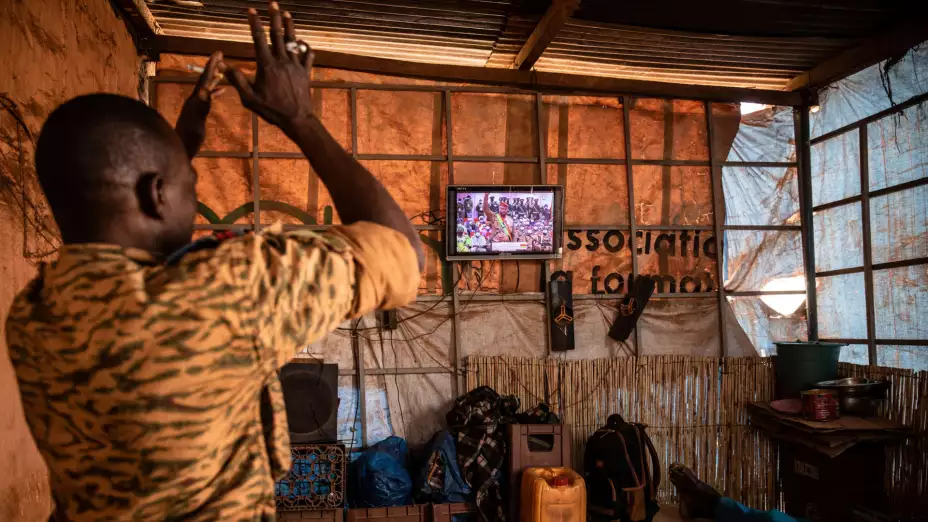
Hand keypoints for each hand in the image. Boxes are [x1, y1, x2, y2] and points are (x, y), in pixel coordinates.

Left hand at [175, 51, 223, 157]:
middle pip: (204, 79)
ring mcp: (196, 105)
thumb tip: (204, 90)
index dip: (211, 65)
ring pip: (207, 87)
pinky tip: (222, 91)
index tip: (218, 53)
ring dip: (214, 78)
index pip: (204, 79)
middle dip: (212, 67)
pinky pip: (208, 97)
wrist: (180, 149)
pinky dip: (216, 92)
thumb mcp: (196, 122)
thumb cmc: (189, 138)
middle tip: (220, 55)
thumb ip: (200, 107)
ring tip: (223, 70)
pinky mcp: (198, 112)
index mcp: (195, 99)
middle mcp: (194, 99)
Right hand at [226, 2, 313, 135]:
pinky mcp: (306, 72)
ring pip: (294, 41)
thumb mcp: (249, 98)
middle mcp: (283, 61)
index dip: (255, 23)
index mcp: (267, 65)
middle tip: (273, 3)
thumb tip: (224, 66)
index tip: (251, 11)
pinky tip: (304, 41)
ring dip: (290, 26)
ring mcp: (296, 66)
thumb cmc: (272, 110)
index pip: (259, 39)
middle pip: (278, 34)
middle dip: (274, 17)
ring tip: (287, 14)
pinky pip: (307, 55)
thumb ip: (238, 81)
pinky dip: (306, 47)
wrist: (297, 119)